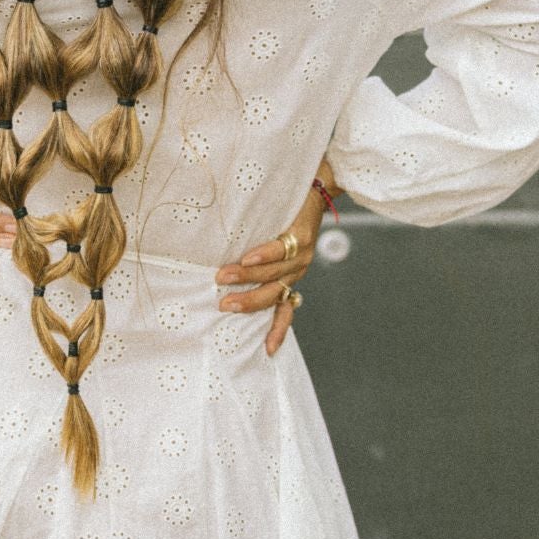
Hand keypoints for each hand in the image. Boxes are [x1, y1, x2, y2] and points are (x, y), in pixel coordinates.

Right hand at [214, 184, 326, 356]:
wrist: (317, 188)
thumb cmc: (288, 217)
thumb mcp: (277, 247)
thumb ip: (258, 264)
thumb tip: (221, 275)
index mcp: (291, 278)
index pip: (285, 310)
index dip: (277, 331)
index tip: (268, 351)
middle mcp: (298, 271)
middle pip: (272, 296)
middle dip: (247, 304)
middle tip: (223, 306)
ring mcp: (301, 254)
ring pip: (272, 274)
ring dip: (246, 277)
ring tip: (221, 277)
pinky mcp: (301, 235)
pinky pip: (279, 249)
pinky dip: (263, 255)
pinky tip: (247, 258)